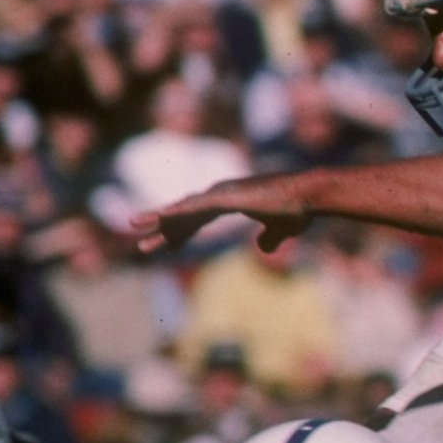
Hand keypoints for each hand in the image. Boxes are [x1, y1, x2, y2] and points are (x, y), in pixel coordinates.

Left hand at [131, 175, 314, 255]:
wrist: (309, 196)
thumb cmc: (298, 209)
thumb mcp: (282, 229)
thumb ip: (270, 238)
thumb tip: (262, 248)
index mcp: (231, 200)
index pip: (198, 218)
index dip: (181, 234)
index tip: (167, 248)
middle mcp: (221, 194)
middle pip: (184, 215)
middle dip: (163, 231)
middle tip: (142, 245)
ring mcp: (221, 194)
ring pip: (183, 210)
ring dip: (158, 220)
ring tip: (133, 226)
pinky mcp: (226, 197)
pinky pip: (195, 207)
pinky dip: (176, 212)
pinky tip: (160, 218)